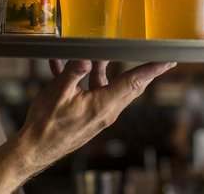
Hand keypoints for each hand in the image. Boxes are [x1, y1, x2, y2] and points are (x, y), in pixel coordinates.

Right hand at [15, 59, 175, 174]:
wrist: (35, 149)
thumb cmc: (46, 124)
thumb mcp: (58, 92)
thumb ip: (74, 71)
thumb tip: (86, 56)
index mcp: (103, 105)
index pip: (133, 82)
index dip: (152, 70)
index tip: (168, 61)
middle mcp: (105, 111)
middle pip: (128, 86)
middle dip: (139, 70)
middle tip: (153, 56)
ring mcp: (97, 114)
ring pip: (108, 87)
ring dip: (101, 69)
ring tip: (92, 53)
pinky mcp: (88, 116)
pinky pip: (90, 93)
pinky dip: (81, 79)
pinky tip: (61, 66)